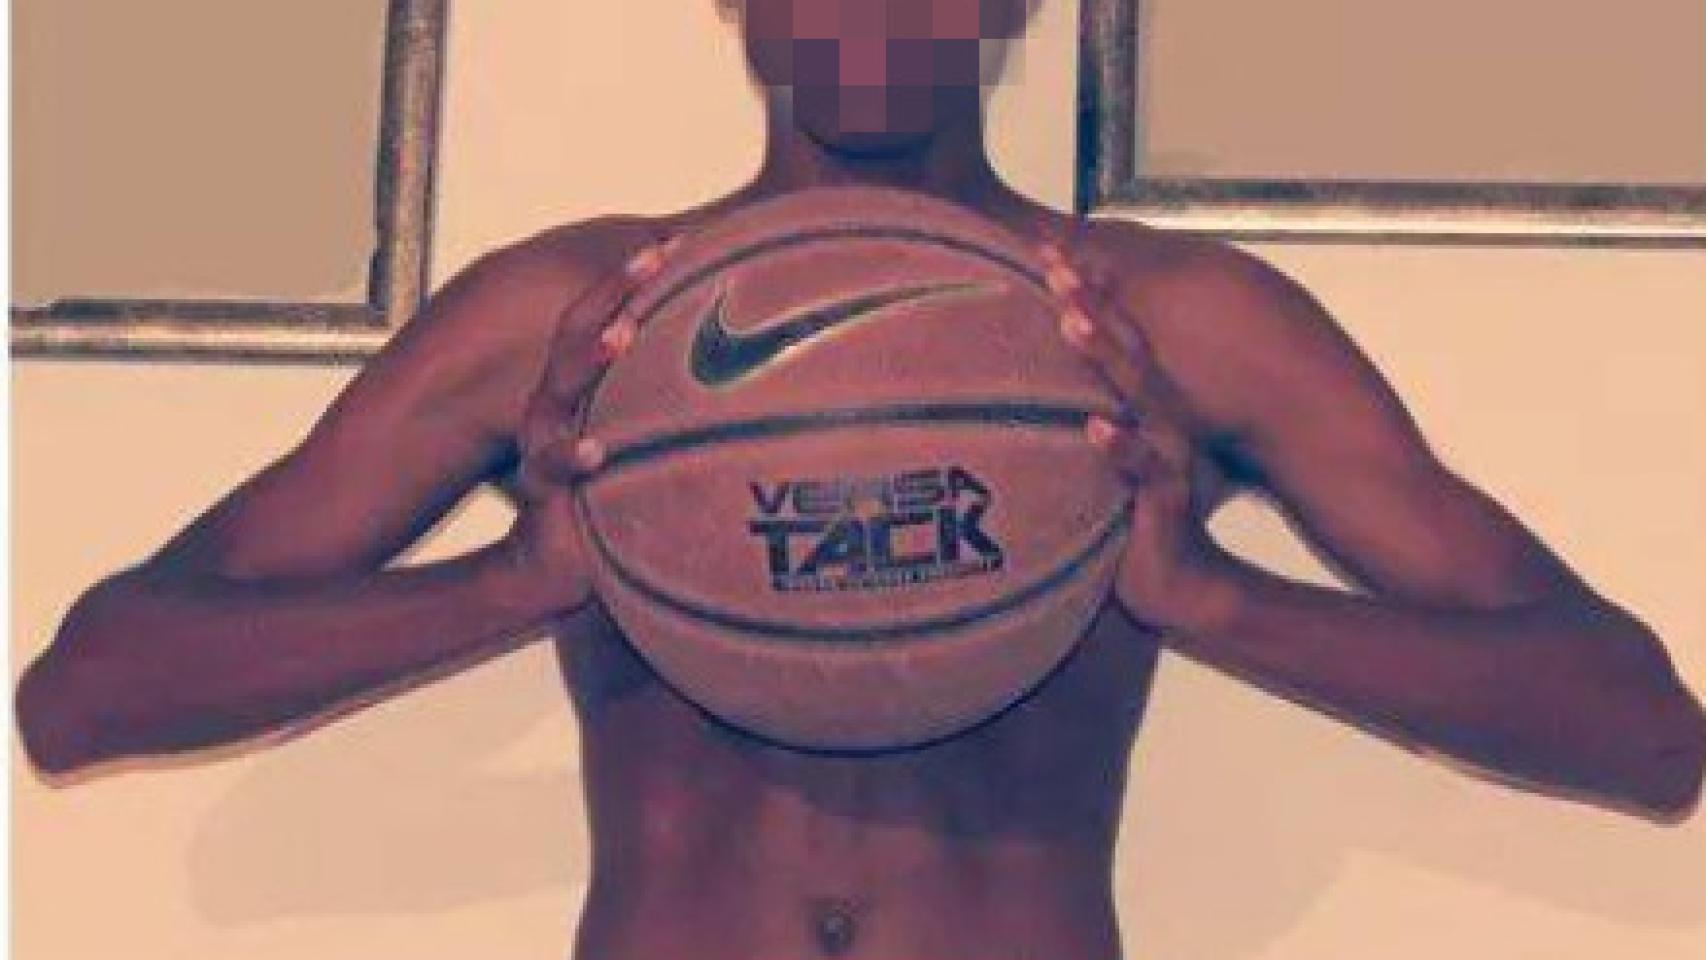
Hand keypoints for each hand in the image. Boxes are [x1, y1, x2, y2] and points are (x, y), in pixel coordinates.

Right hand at [496, 236, 677, 615]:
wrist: (560, 560)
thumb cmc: (614, 492)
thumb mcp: (644, 437)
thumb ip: (675, 402)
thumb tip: (746, 369)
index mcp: (582, 384)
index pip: (603, 314)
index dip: (632, 276)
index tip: (677, 241)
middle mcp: (556, 400)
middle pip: (577, 332)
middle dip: (613, 292)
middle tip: (653, 257)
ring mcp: (543, 439)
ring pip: (558, 387)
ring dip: (589, 358)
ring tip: (620, 336)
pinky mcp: (541, 485)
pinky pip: (554, 467)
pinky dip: (575, 455)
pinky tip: (599, 450)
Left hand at [1037, 239, 1239, 633]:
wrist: (1185, 587)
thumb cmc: (1142, 523)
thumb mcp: (1113, 461)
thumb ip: (1089, 423)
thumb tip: (1038, 394)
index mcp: (1146, 409)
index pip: (1117, 339)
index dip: (1089, 295)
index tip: (1050, 250)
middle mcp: (1160, 422)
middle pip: (1126, 349)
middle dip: (1093, 302)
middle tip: (1057, 260)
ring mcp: (1165, 457)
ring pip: (1136, 396)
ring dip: (1105, 356)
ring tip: (1074, 320)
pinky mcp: (1164, 502)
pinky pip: (1142, 471)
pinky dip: (1120, 448)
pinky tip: (1096, 429)